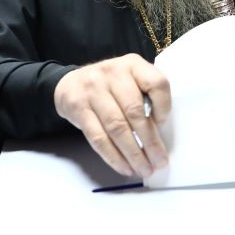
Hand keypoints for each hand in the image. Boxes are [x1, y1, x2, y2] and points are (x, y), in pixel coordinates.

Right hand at [53, 53, 170, 177]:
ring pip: (116, 127)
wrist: (70, 83)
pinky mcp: (78, 108)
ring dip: (133, 153)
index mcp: (133, 64)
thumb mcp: (130, 79)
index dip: (164, 107)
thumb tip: (160, 134)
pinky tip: (124, 167)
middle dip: (150, 142)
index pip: (156, 84)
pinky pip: (98, 137)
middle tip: (159, 162)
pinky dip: (113, 156)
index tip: (164, 126)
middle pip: (135, 111)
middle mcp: (113, 73)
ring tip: (143, 169)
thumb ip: (145, 96)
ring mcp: (93, 90)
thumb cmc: (110, 85)